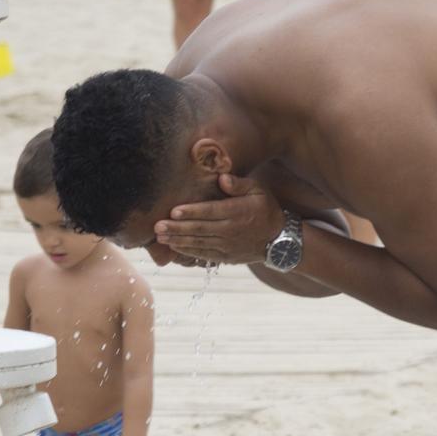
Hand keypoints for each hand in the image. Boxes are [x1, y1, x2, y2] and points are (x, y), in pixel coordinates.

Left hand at [153, 173, 284, 266]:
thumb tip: (221, 178)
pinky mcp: (226, 257)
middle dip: (177, 228)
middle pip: (200, 229)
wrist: (279, 240)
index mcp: (237, 212)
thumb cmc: (265, 209)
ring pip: (199, 243)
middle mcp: (231, 230)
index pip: (211, 211)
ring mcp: (227, 246)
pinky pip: (204, 254)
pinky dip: (188, 252)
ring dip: (178, 240)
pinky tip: (174, 247)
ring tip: (160, 237)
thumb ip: (239, 184)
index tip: (174, 211)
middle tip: (157, 226)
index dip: (192, 212)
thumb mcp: (258, 190)